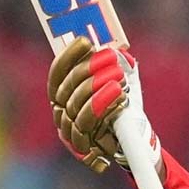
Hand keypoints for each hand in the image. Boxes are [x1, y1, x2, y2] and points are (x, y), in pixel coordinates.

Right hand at [47, 36, 158, 172]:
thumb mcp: (122, 86)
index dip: (69, 56)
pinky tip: (121, 99)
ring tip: (119, 78)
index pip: (58, 73)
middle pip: (67, 88)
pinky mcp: (82, 146)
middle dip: (89, 69)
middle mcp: (62, 111)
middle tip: (111, 58)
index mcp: (64, 95)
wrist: (130, 144)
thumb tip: (122, 52)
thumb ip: (120, 68)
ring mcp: (70, 130)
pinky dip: (104, 109)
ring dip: (98, 89)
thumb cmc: (121, 112)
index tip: (85, 41)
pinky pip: (87, 125)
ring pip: (76, 106)